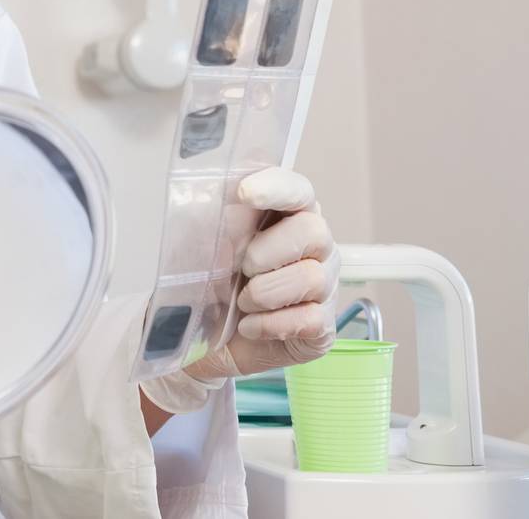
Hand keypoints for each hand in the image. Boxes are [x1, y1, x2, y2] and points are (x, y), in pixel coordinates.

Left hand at [185, 168, 337, 380]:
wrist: (213, 341)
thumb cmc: (216, 284)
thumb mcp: (203, 252)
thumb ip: (209, 226)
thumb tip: (203, 201)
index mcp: (287, 218)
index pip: (298, 190)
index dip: (276, 187)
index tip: (244, 192)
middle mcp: (315, 248)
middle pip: (314, 231)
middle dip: (269, 250)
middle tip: (242, 266)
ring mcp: (325, 286)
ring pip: (312, 278)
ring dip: (265, 293)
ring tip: (241, 302)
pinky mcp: (323, 326)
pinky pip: (309, 319)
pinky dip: (270, 324)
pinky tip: (249, 326)